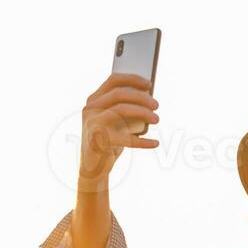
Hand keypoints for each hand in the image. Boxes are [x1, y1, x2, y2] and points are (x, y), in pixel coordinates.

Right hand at [77, 73, 159, 187]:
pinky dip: (143, 141)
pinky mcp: (97, 140)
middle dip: (141, 97)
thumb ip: (126, 108)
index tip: (149, 84)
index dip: (132, 79)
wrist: (92, 168)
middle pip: (119, 94)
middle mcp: (90, 109)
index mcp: (94, 100)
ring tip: (157, 119)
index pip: (113, 80)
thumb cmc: (108, 141)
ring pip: (121, 110)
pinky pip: (125, 137)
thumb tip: (149, 98)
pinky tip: (155, 143)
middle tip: (157, 105)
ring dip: (143, 113)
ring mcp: (92, 123)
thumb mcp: (116, 122)